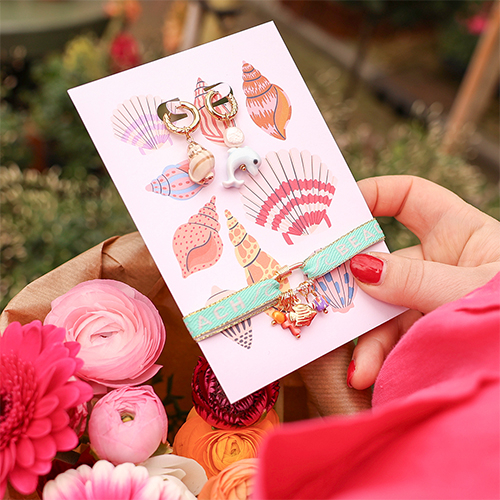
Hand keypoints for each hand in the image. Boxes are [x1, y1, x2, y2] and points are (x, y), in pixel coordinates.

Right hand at [347, 175, 499, 389]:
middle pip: (385, 264)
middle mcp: (442, 263)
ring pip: (387, 308)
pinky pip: (398, 338)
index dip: (373, 195)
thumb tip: (360, 268)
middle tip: (326, 296)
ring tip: (359, 369)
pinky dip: (382, 356)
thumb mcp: (472, 288)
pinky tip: (369, 372)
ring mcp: (434, 299)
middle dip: (357, 284)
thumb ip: (417, 280)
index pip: (409, 196)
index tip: (337, 211)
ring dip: (370, 337)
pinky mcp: (429, 332)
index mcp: (461, 233)